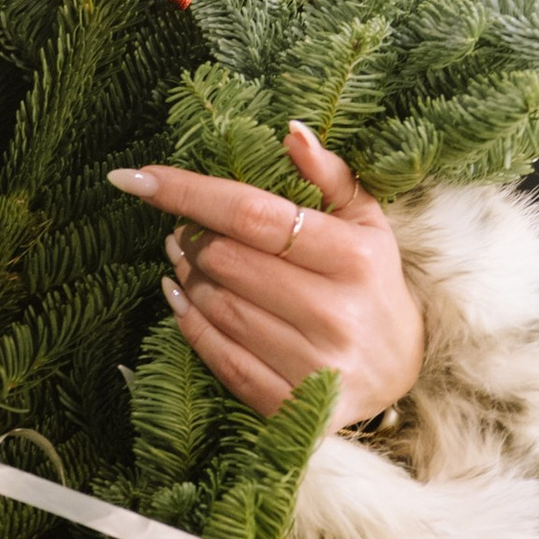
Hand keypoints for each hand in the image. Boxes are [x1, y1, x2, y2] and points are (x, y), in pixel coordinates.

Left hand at [108, 122, 425, 428]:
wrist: (402, 373)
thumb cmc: (372, 282)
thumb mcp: (366, 223)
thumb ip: (329, 174)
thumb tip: (291, 131)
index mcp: (353, 259)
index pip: (252, 214)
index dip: (188, 191)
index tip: (136, 176)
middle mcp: (335, 314)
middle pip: (226, 261)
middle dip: (190, 238)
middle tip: (182, 229)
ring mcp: (313, 367)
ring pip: (217, 307)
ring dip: (186, 277)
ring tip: (183, 258)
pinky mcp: (293, 408)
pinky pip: (220, 358)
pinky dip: (188, 324)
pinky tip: (179, 298)